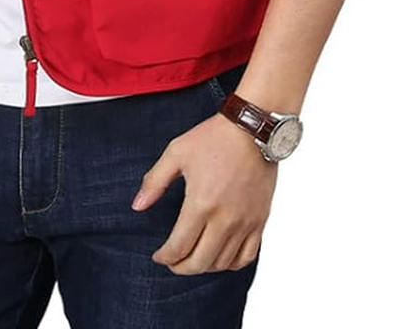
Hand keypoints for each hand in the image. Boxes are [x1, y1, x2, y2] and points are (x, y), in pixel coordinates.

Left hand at [132, 113, 276, 274]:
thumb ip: (155, 181)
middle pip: (200, 262)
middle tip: (172, 262)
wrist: (252, 129)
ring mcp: (245, 222)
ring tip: (192, 258)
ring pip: (223, 263)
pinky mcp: (259, 220)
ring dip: (204, 266)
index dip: (165, 256)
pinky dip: (231, 263)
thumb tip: (137, 206)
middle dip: (181, 267)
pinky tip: (219, 256)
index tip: (158, 255)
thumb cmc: (213, 138)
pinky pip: (247, 256)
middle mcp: (225, 219)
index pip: (179, 246)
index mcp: (201, 203)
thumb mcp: (176, 153)